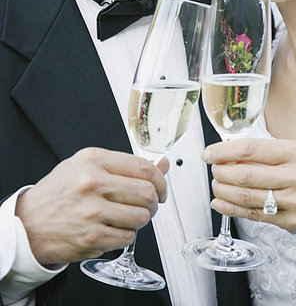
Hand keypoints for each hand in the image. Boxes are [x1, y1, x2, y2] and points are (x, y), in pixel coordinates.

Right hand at [15, 147, 168, 265]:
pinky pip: (128, 237)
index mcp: (93, 160)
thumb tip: (162, 165)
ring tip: (130, 216)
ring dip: (142, 219)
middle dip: (155, 201)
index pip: (143, 167)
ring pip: (141, 217)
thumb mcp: (88, 165)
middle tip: (150, 204)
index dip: (160, 179)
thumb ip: (125, 165)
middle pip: (147, 193)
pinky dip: (127, 234)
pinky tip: (115, 227)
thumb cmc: (60, 192)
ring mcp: (93, 212)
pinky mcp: (92, 237)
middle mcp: (93, 183)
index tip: (161, 186)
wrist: (29, 223)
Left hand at [203, 138, 295, 241]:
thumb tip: (228, 154)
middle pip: (246, 174)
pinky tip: (220, 203)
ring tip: (216, 185)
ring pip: (247, 196)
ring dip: (224, 191)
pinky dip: (232, 209)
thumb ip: (267, 154)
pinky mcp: (291, 223)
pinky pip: (254, 215)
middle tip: (213, 170)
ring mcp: (294, 202)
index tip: (209, 153)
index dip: (224, 151)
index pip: (251, 149)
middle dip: (221, 172)